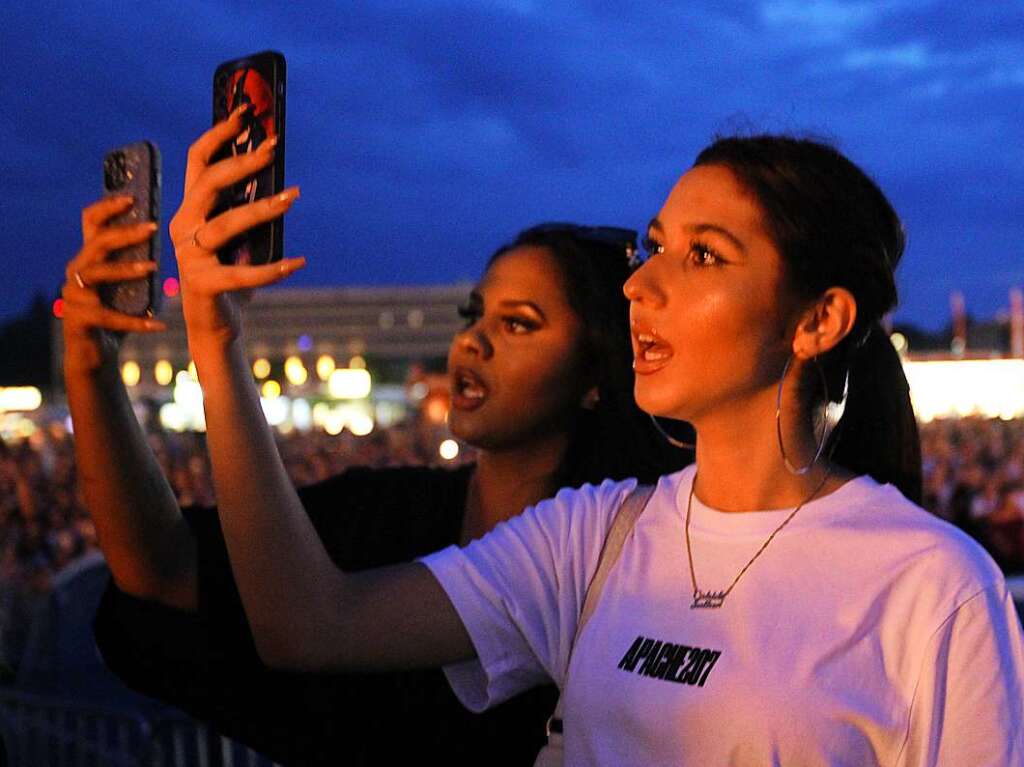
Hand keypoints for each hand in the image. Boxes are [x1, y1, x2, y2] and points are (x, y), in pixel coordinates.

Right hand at [62, 197, 164, 375]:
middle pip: (97, 243)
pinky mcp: (79, 320)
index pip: (90, 222)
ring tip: (153, 268)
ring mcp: (74, 295)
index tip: (132, 198)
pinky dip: (137, 321)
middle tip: (153, 228)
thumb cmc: (116, 314)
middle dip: (125, 233)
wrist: (96, 354)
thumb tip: (167, 239)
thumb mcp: (128, 285)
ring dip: (126, 269)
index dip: (108, 207)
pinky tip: (159, 325)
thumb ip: (137, 262)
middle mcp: (76, 271)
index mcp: (89, 258)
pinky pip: (110, 316)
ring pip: (98, 273)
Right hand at [169, 104, 303, 349]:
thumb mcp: (241, 240)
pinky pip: (242, 274)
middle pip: (209, 184)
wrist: (214, 326)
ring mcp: (189, 256)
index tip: (246, 112)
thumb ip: (250, 213)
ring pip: (226, 224)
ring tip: (292, 197)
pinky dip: (273, 268)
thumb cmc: (231, 277)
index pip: (197, 162)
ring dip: (262, 209)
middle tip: (274, 149)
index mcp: (190, 211)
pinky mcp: (204, 285)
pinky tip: (299, 262)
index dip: (220, 134)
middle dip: (243, 163)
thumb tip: (283, 183)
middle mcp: (183, 228)